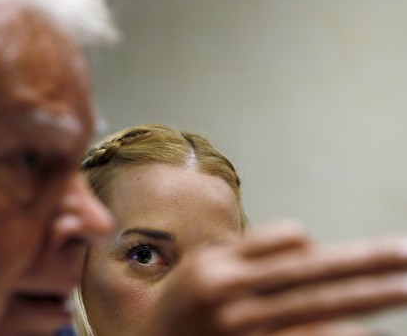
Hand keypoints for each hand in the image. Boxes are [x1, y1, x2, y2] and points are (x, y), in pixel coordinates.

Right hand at [143, 220, 406, 335]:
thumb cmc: (183, 303)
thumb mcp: (205, 264)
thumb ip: (251, 248)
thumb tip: (309, 242)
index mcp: (217, 266)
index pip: (283, 242)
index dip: (324, 245)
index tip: (373, 252)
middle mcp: (230, 297)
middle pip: (311, 274)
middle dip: (366, 263)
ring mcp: (243, 330)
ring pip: (317, 309)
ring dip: (367, 300)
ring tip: (405, 289)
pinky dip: (341, 335)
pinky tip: (368, 331)